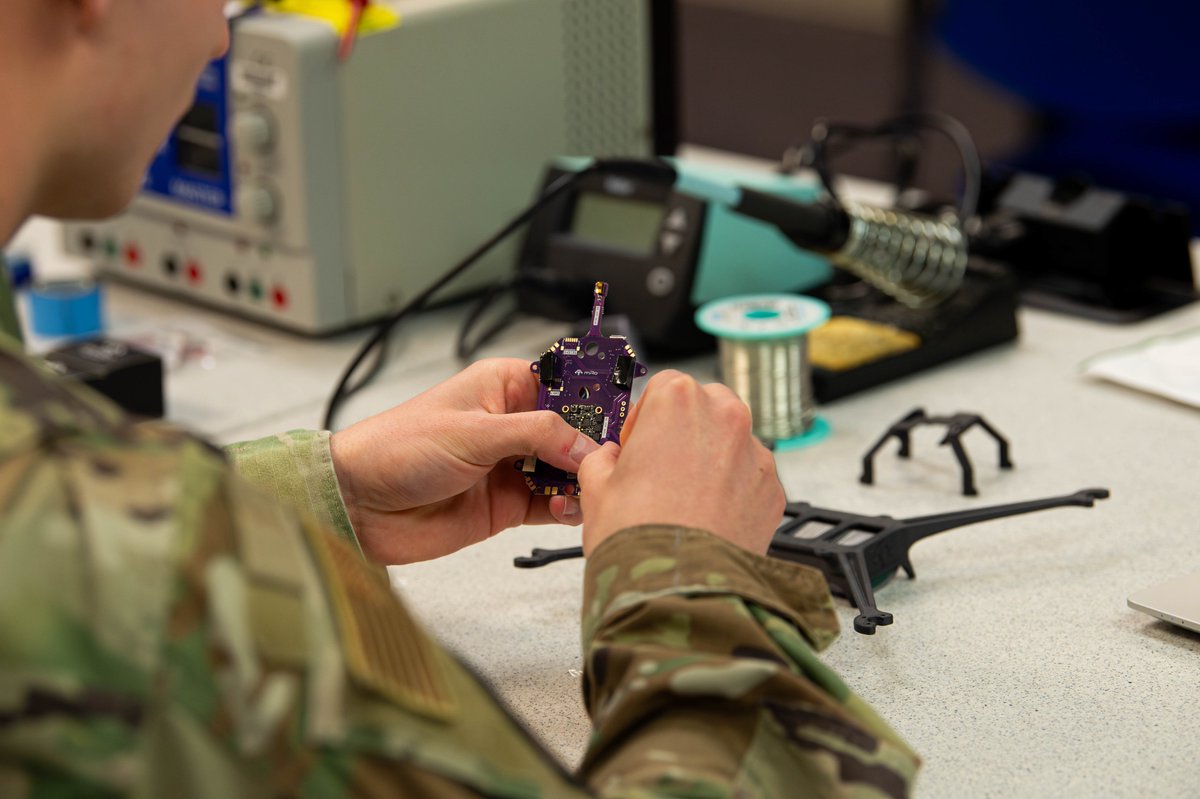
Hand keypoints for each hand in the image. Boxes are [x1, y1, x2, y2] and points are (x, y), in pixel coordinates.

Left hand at [329, 358, 598, 563]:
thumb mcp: (474, 433)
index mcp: (504, 387)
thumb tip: (586, 445)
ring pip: (569, 471)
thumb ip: (537, 436)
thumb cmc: (396, 449)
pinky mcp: (508, 505)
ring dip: (582, 481)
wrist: (357, 505)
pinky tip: (568, 509)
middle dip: (595, 447)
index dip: (597, 398)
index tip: (624, 416)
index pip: (567, 384)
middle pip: (575, 432)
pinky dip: (567, 509)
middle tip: (612, 462)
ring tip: (586, 490)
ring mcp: (512, 466)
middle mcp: (513, 424)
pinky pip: (552, 504)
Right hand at [577, 370, 784, 555]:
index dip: (645, 417)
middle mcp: (725, 418)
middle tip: (660, 468)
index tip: (636, 444)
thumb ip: (602, 460)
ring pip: (731, 442)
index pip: (663, 386)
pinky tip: (706, 519)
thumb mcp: (595, 487)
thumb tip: (609, 461)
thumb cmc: (638, 536)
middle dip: (684, 431)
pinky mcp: (773, 490)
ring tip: (683, 500)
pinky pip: (749, 478)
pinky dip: (732, 491)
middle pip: (705, 406)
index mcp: (678, 401)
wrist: (677, 589)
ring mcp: (755, 454)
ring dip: (711, 459)